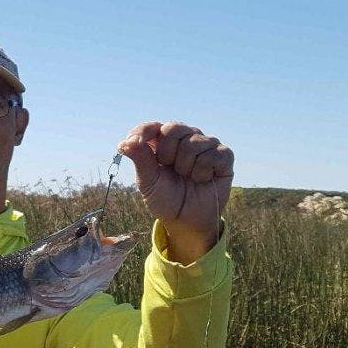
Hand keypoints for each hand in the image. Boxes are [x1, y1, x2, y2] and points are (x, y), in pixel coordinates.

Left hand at [119, 121, 233, 264]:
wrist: (185, 220)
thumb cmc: (165, 199)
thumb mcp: (148, 182)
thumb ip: (140, 160)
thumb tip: (124, 143)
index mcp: (162, 142)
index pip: (152, 127)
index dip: (143, 132)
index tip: (134, 143)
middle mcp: (185, 138)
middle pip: (173, 128)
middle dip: (167, 154)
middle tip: (170, 169)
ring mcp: (206, 144)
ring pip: (193, 142)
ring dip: (186, 166)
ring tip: (187, 177)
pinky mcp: (224, 155)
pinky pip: (213, 154)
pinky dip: (203, 171)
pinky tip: (203, 179)